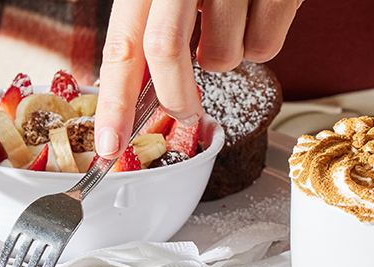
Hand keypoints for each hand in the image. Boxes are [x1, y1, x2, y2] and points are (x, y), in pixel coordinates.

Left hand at [93, 0, 300, 158]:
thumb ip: (147, 23)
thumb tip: (133, 90)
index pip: (121, 44)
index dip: (113, 102)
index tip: (108, 145)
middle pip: (165, 51)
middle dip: (175, 96)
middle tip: (185, 110)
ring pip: (223, 58)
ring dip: (226, 56)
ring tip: (231, 16)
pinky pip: (266, 47)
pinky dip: (261, 41)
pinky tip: (258, 8)